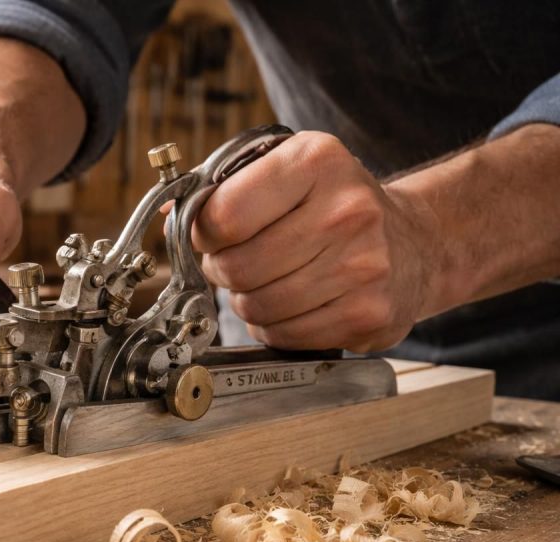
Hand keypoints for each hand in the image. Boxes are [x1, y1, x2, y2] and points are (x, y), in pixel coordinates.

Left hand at [194, 131, 437, 352]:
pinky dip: (275, 326)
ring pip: (256, 306)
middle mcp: (347, 210)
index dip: (203, 233)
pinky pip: (284, 334)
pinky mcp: (370, 314)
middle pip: (236, 267)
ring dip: (248, 300)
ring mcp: (364, 266)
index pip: (223, 215)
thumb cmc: (335, 204)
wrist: (417, 242)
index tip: (211, 234)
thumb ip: (226, 185)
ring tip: (270, 280)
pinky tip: (294, 303)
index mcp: (317, 161)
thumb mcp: (288, 169)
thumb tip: (170, 212)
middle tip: (240, 261)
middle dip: (224, 270)